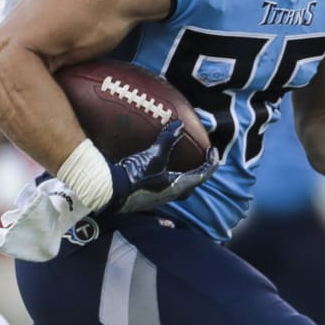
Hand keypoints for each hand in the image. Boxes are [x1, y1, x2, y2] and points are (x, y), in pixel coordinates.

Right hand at [103, 121, 219, 213]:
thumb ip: (168, 140)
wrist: (111, 193)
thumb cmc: (136, 176)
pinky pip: (162, 190)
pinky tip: (158, 175)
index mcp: (178, 186)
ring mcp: (158, 199)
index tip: (213, 151)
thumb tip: (180, 125)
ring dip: (181, 178)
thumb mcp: (154, 155)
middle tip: (198, 161)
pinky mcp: (146, 199)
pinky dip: (166, 181)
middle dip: (197, 174)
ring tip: (178, 166)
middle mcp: (171, 195)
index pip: (203, 174)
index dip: (211, 162)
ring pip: (176, 189)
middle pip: (191, 185)